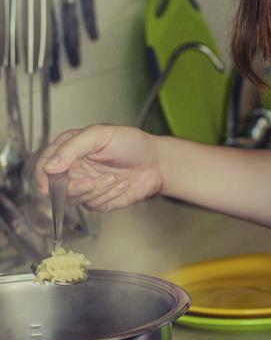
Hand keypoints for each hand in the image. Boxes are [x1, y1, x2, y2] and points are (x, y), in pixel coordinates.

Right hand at [35, 125, 162, 211]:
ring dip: (96, 190)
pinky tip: (121, 184)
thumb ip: (73, 147)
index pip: (45, 165)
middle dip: (75, 187)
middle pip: (56, 187)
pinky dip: (108, 195)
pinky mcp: (98, 200)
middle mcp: (75, 168)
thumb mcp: (101, 135)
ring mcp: (85, 185)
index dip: (43, 176)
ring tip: (114, 177)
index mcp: (71, 149)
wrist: (157, 162)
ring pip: (74, 199)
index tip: (50, 185)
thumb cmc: (132, 143)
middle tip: (91, 181)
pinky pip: (93, 205)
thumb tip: (50, 167)